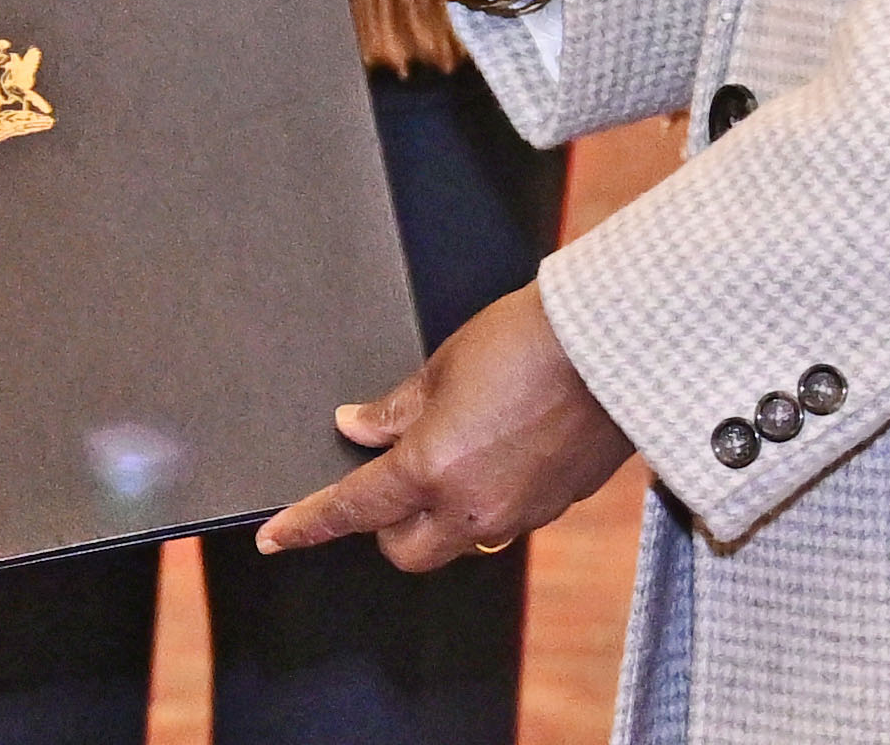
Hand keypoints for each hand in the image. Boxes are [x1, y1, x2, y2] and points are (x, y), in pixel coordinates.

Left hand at [255, 285, 632, 571]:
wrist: (615, 344)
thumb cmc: (526, 340)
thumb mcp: (444, 364)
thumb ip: (396, 409)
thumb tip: (356, 429)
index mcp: (432, 469)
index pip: (354, 509)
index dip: (309, 523)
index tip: (274, 537)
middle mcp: (472, 508)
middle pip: (406, 549)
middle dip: (387, 525)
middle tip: (388, 475)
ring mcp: (518, 516)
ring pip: (457, 542)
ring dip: (440, 516)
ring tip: (453, 451)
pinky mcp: (556, 509)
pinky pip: (504, 522)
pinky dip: (487, 499)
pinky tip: (501, 449)